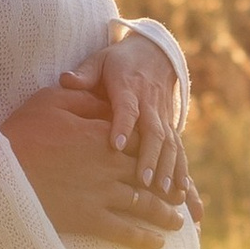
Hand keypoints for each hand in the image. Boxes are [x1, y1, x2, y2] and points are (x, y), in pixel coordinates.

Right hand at [1, 79, 184, 248]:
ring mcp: (101, 195)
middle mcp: (109, 166)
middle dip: (168, 186)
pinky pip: (124, 231)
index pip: (140, 141)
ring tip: (178, 222)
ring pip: (143, 204)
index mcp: (102, 136)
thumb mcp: (52, 101)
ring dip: (164, 214)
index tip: (168, 156)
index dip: (156, 149)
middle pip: (150, 175)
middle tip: (181, 195)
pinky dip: (143, 238)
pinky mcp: (89, 219)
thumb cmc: (22, 131)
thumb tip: (106, 101)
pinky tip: (157, 244)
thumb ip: (85, 100)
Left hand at [71, 36, 199, 221]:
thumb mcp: (99, 60)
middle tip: (143, 181)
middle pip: (154, 132)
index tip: (116, 146)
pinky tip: (183, 193)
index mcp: (128, 87)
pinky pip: (179, 150)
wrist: (153, 55)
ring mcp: (163, 117)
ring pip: (170, 144)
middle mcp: (150, 104)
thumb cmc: (117, 62)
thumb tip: (65, 80)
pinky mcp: (171, 126)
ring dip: (169, 168)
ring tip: (164, 193)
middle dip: (150, 157)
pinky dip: (183, 171)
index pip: (127, 108)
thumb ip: (84, 73)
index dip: (123, 126)